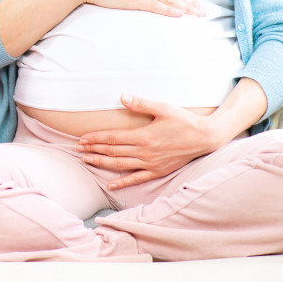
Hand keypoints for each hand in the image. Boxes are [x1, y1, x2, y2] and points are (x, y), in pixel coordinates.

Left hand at [74, 94, 228, 188]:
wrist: (205, 138)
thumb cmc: (184, 120)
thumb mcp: (163, 107)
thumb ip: (141, 103)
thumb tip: (122, 97)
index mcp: (143, 136)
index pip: (112, 138)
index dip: (95, 139)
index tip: (81, 138)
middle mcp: (145, 152)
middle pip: (113, 151)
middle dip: (93, 149)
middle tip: (77, 149)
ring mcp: (151, 164)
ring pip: (121, 165)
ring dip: (102, 162)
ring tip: (87, 160)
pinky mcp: (159, 171)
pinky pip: (137, 178)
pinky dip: (123, 182)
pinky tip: (111, 184)